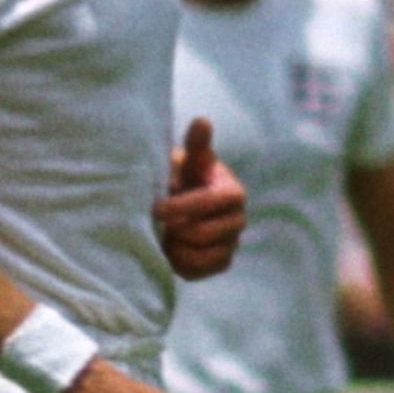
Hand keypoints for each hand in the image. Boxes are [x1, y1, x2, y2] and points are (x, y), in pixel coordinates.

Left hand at [155, 118, 246, 280]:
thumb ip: (196, 145)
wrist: (183, 202)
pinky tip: (168, 251)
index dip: (178, 207)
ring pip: (202, 256)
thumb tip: (202, 120)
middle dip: (175, 230)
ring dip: (176, 248)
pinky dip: (180, 264)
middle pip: (204, 234)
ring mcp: (232, 244)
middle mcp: (239, 220)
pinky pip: (200, 272)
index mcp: (233, 193)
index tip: (155, 208)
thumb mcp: (189, 160)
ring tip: (162, 236)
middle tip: (156, 224)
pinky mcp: (222, 263)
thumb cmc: (185, 177)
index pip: (206, 204)